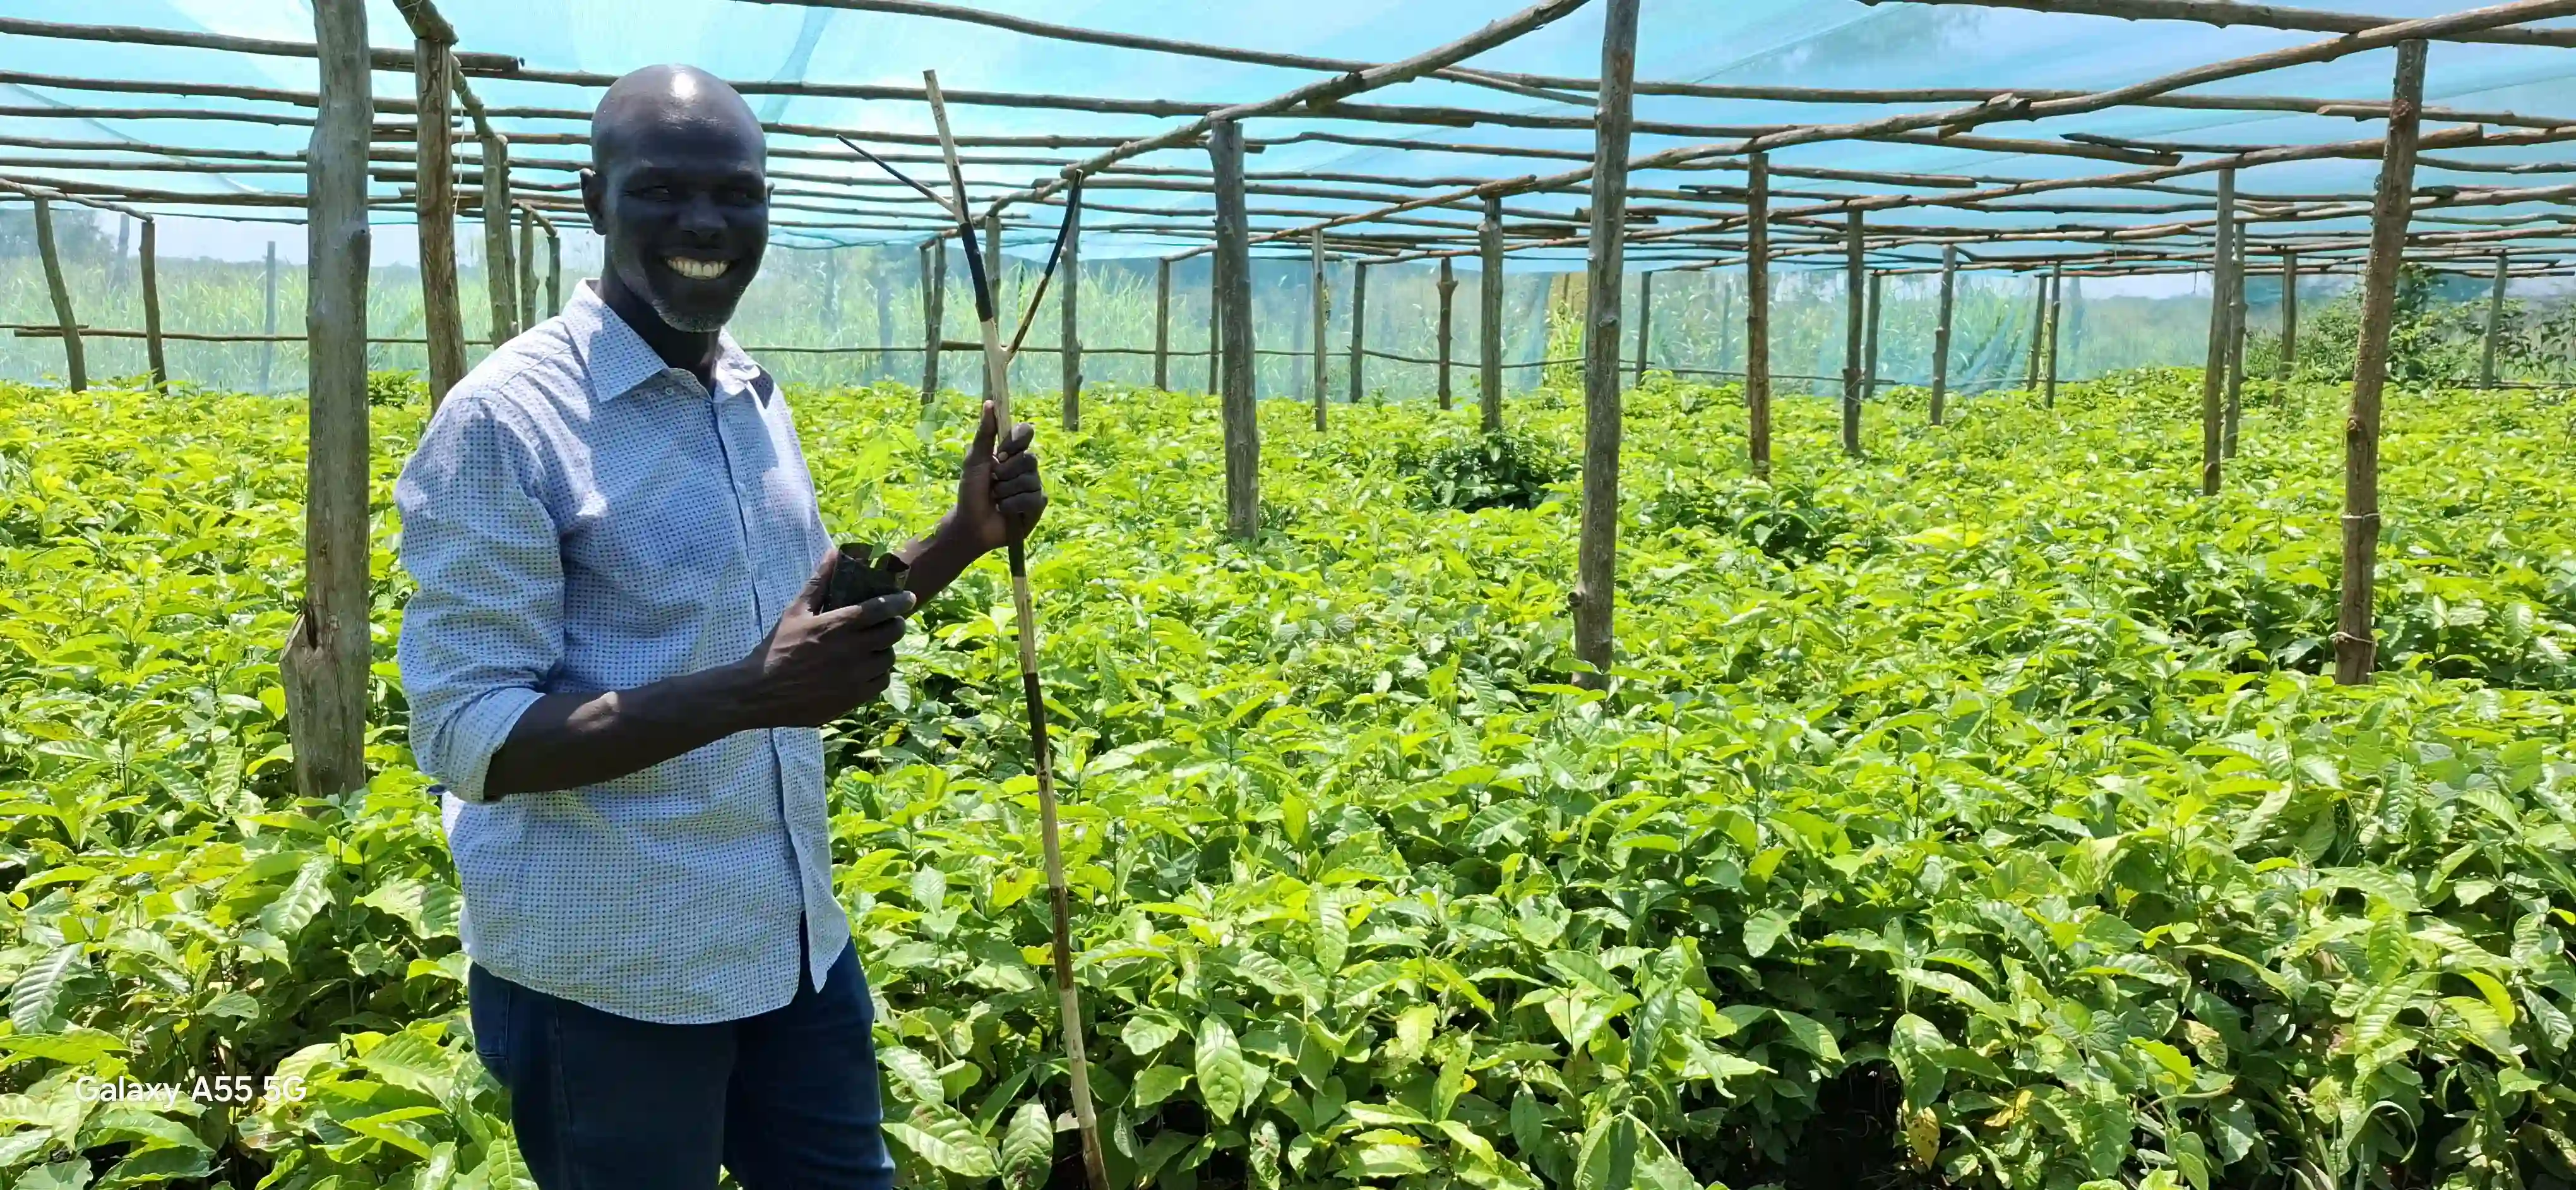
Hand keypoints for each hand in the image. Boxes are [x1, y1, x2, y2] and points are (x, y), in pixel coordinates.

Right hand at [734, 549, 913, 727]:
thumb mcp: (795, 611)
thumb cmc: (778, 647)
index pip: (882, 608)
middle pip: (893, 632)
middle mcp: (852, 650)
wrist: (761, 692)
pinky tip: (866, 669)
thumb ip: (819, 582)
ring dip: (885, 650)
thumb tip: (833, 553)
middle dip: (894, 624)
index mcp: (839, 625)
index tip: (908, 598)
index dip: (900, 602)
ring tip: (873, 646)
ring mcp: (855, 677)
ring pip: (889, 658)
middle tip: (888, 623)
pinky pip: (880, 682)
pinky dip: (878, 673)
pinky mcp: (854, 698)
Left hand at [947, 401, 1045, 553]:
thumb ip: (985, 433)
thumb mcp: (975, 460)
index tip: (1002, 452)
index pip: (1026, 433)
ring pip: (1031, 480)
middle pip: (1030, 458)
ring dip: (1007, 491)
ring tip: (997, 498)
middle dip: (1006, 472)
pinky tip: (1005, 510)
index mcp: (1012, 453)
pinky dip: (1014, 504)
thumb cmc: (971, 491)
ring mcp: (1033, 486)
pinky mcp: (1037, 505)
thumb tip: (989, 403)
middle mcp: (1025, 467)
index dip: (1016, 441)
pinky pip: (1033, 498)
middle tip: (993, 482)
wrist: (971, 523)